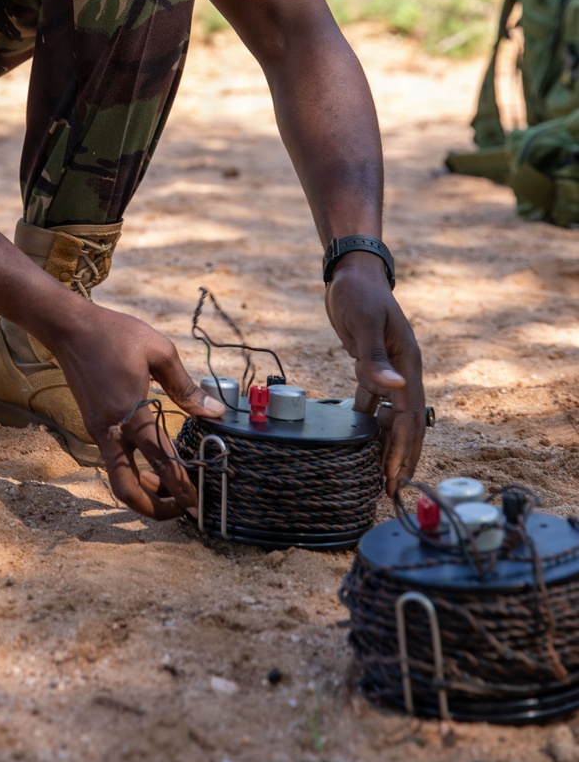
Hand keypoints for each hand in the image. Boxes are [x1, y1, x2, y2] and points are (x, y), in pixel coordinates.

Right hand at [47, 302, 226, 519]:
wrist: (69, 328)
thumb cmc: (115, 333)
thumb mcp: (158, 351)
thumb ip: (186, 387)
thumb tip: (215, 411)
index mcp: (130, 412)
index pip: (160, 460)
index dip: (181, 486)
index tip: (197, 505)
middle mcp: (110, 429)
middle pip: (127, 489)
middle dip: (154, 508)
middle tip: (181, 511)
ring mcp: (98, 430)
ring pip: (118, 479)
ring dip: (144, 492)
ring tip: (170, 491)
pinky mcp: (93, 425)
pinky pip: (114, 459)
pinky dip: (134, 470)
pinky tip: (152, 463)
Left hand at [323, 253, 424, 494]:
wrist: (352, 272)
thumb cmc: (359, 294)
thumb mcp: (365, 324)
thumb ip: (375, 359)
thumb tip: (394, 390)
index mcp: (408, 364)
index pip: (408, 417)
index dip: (402, 448)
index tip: (396, 476)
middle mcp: (403, 371)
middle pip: (407, 423)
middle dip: (402, 456)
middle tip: (393, 489)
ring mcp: (390, 370)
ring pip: (392, 416)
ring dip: (387, 444)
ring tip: (380, 474)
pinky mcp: (373, 367)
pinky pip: (375, 403)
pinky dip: (371, 422)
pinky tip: (361, 440)